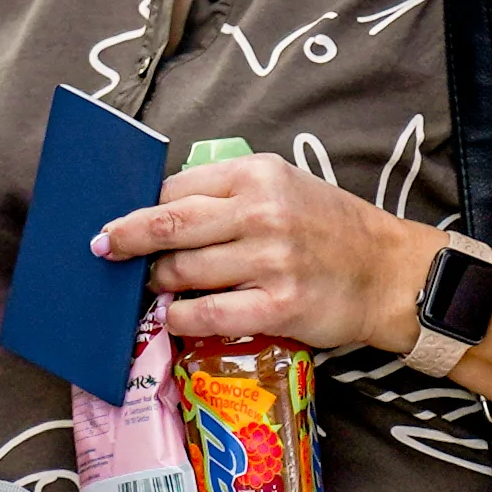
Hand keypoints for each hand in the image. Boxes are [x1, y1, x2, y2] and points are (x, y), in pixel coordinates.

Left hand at [89, 152, 417, 356]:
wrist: (387, 272)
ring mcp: (269, 260)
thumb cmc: (328, 228)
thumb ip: (228, 193)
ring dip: (156, 283)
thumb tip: (158, 208)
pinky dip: (178, 317)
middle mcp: (261, 212)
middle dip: (124, 239)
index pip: (176, 188)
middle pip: (167, 225)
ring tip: (152, 287)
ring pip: (181, 272)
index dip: (139, 207)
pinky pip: (205, 314)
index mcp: (257, 174)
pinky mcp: (277, 305)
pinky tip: (173, 315)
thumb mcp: (283, 186)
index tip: (115, 221)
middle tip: (103, 250)